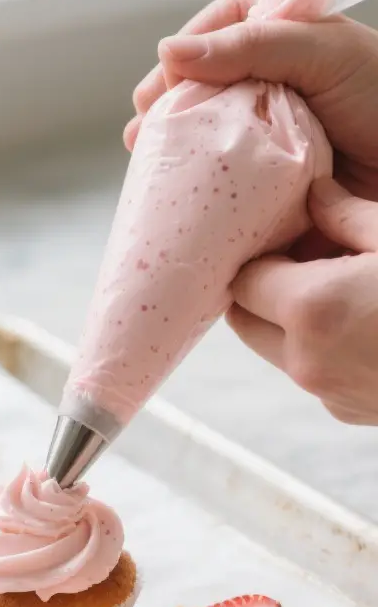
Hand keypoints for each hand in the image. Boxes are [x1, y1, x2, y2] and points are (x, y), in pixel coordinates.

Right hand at [124, 0, 377, 200]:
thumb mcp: (323, 52)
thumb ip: (251, 46)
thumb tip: (170, 50)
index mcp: (284, 43)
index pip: (220, 32)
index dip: (185, 53)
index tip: (163, 79)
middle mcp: (271, 90)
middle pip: (202, 90)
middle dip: (166, 108)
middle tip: (143, 131)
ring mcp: (267, 142)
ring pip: (208, 142)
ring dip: (173, 154)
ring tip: (149, 165)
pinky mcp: (267, 191)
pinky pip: (225, 192)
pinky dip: (199, 196)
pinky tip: (178, 199)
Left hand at [227, 177, 377, 424]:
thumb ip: (347, 215)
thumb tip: (314, 194)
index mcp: (312, 308)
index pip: (242, 281)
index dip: (260, 254)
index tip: (285, 234)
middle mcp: (305, 359)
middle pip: (245, 321)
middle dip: (263, 289)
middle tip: (303, 257)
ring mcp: (325, 393)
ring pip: (278, 349)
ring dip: (292, 319)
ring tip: (343, 286)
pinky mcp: (346, 412)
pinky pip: (315, 371)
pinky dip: (322, 346)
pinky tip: (367, 323)